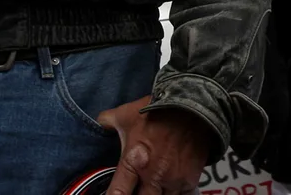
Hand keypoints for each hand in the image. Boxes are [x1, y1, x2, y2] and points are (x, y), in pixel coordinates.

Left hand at [98, 95, 212, 194]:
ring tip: (153, 187)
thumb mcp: (125, 113)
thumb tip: (99, 124)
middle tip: (139, 187)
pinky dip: (175, 194)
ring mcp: (173, 180)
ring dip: (157, 194)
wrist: (190, 105)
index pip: (118, 193)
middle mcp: (153, 176)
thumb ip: (107, 121)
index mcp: (133, 162)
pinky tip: (170, 189)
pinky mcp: (190, 180)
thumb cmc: (157, 110)